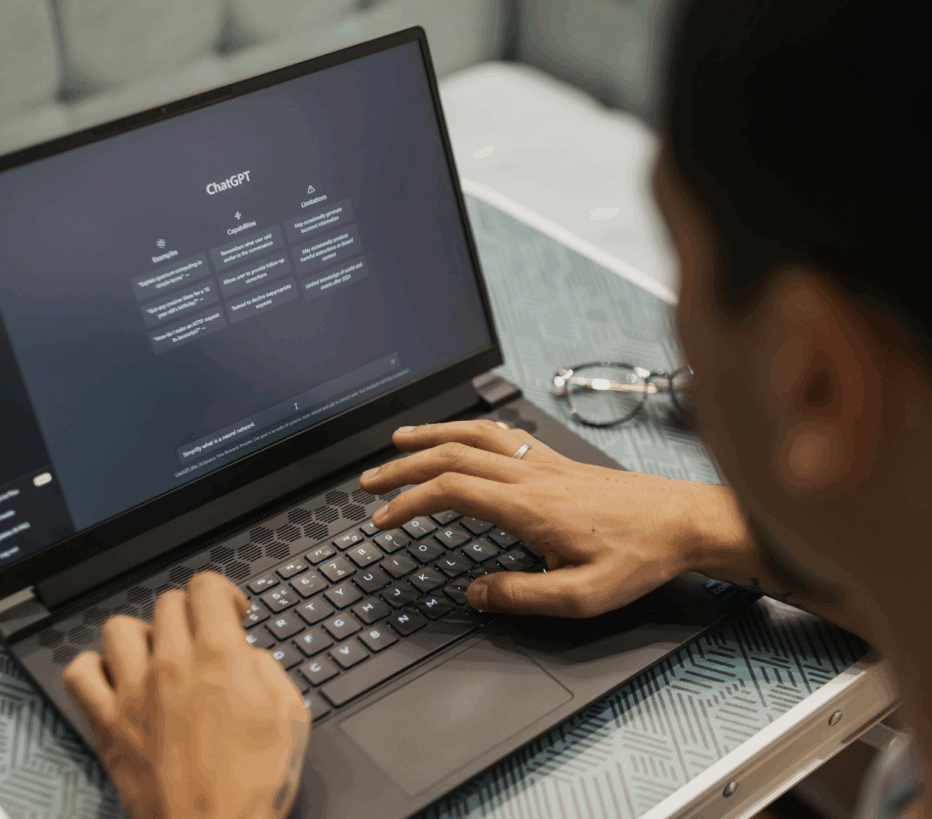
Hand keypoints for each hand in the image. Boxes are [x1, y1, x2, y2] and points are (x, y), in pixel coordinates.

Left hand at [63, 572, 309, 818]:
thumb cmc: (251, 788)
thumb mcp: (289, 718)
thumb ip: (268, 671)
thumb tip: (248, 655)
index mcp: (220, 659)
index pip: (205, 587)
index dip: (222, 592)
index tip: (229, 612)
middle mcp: (172, 666)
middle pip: (167, 602)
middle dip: (190, 612)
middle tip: (202, 637)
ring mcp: (133, 694)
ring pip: (120, 627)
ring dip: (143, 634)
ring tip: (159, 654)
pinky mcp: (107, 725)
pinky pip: (81, 672)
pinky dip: (95, 667)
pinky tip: (118, 678)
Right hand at [359, 419, 708, 617]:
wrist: (684, 521)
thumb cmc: (639, 556)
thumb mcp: (580, 597)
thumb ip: (521, 595)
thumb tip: (475, 593)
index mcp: (528, 506)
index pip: (451, 490)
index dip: (408, 502)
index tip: (383, 519)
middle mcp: (530, 475)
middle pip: (452, 455)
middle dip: (403, 467)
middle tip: (371, 482)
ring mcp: (543, 463)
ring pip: (474, 435)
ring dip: (431, 436)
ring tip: (399, 441)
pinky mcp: (556, 461)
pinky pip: (502, 433)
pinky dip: (468, 430)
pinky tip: (460, 437)